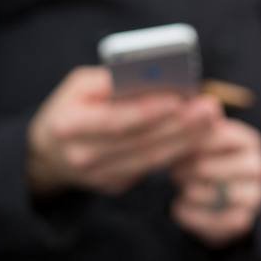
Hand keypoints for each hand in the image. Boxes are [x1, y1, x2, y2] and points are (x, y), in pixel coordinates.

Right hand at [26, 66, 221, 195]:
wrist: (49, 152)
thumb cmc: (72, 106)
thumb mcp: (80, 85)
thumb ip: (112, 80)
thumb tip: (154, 75)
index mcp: (69, 126)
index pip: (115, 120)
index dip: (149, 111)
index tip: (179, 98)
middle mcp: (82, 156)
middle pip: (140, 142)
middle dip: (179, 125)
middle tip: (210, 108)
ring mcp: (98, 177)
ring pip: (151, 159)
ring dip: (186, 140)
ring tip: (210, 120)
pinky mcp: (115, 185)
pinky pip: (152, 167)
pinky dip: (177, 150)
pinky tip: (197, 135)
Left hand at [169, 118, 260, 247]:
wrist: (220, 197)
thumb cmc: (207, 159)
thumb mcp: (204, 138)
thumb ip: (198, 123)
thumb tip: (205, 102)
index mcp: (249, 140)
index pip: (211, 136)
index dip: (185, 144)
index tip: (175, 148)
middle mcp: (258, 167)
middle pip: (204, 168)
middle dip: (181, 170)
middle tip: (175, 171)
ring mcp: (254, 196)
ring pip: (206, 194)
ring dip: (185, 191)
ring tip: (181, 186)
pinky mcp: (243, 221)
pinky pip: (208, 220)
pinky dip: (189, 215)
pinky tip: (180, 207)